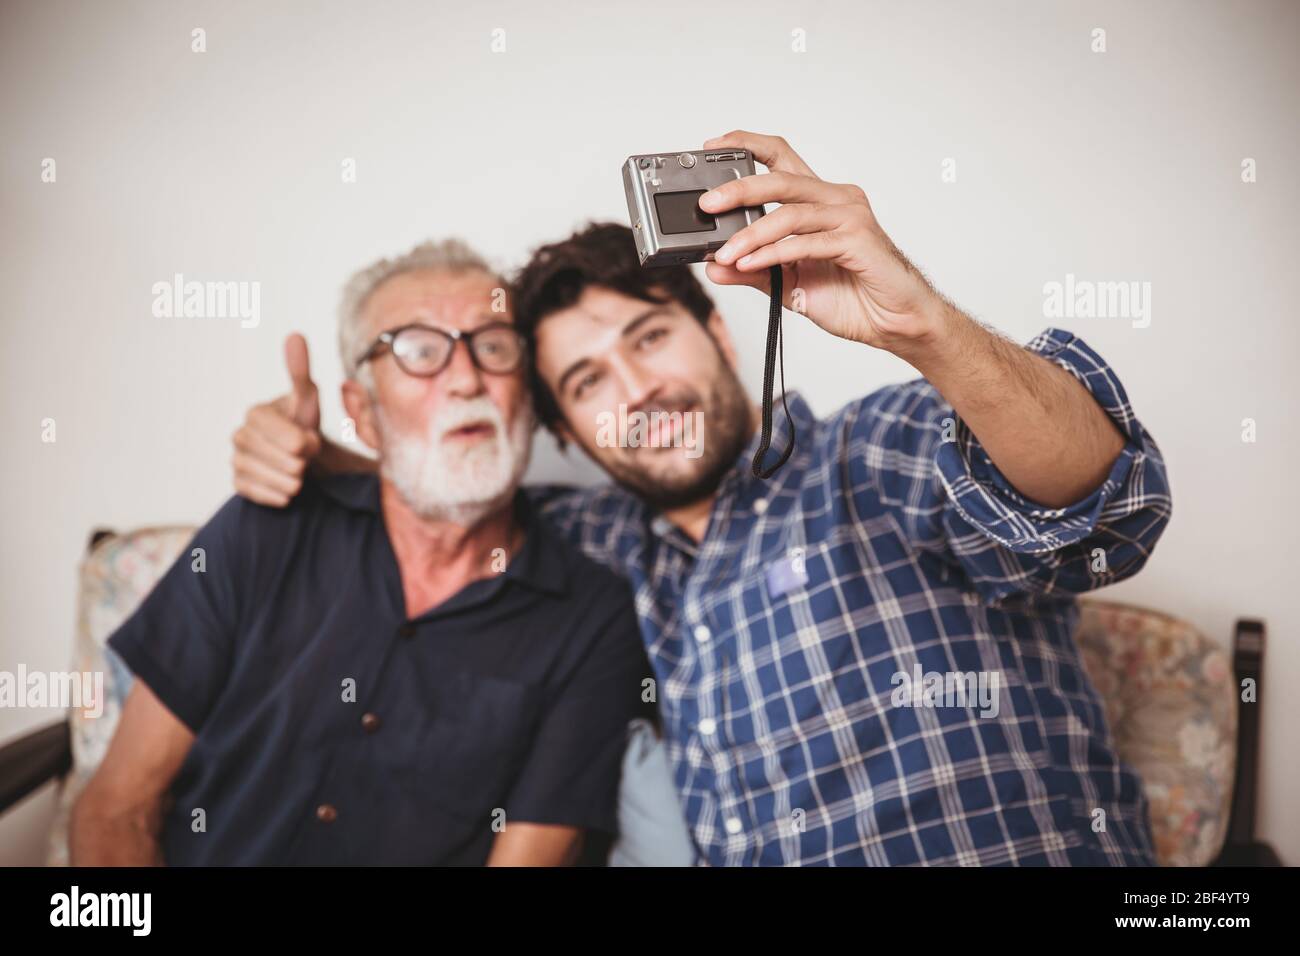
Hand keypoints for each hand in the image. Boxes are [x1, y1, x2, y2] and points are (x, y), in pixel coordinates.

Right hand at [231, 333, 321, 505]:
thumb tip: (295, 335)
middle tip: (305, 454)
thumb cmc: (303, 422)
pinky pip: (262, 495)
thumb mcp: (307, 396)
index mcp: (255, 414)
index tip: (310, 439)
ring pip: (276, 480)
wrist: (299, 454)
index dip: (306, 442)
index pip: (288, 437)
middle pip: (285, 461)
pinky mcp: (239, 485)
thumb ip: (299, 370)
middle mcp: (239, 436)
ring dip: (295, 479)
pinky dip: (280, 495)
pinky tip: (288, 488)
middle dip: (304, 460)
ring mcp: (237, 461)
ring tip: (298, 470)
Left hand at [699, 130, 950, 355]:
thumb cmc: (853, 298)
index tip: (713, 147)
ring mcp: (849, 216)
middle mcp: (836, 200)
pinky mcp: (857, 240)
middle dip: (738, 189)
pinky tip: (749, 263)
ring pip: (789, 212)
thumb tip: (713, 266)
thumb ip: (753, 271)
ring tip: (724, 253)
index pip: (781, 158)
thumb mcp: (789, 285)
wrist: (896, 323)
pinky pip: (805, 242)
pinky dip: (772, 254)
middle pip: (780, 179)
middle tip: (707, 204)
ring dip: (750, 234)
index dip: (747, 144)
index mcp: (819, 201)